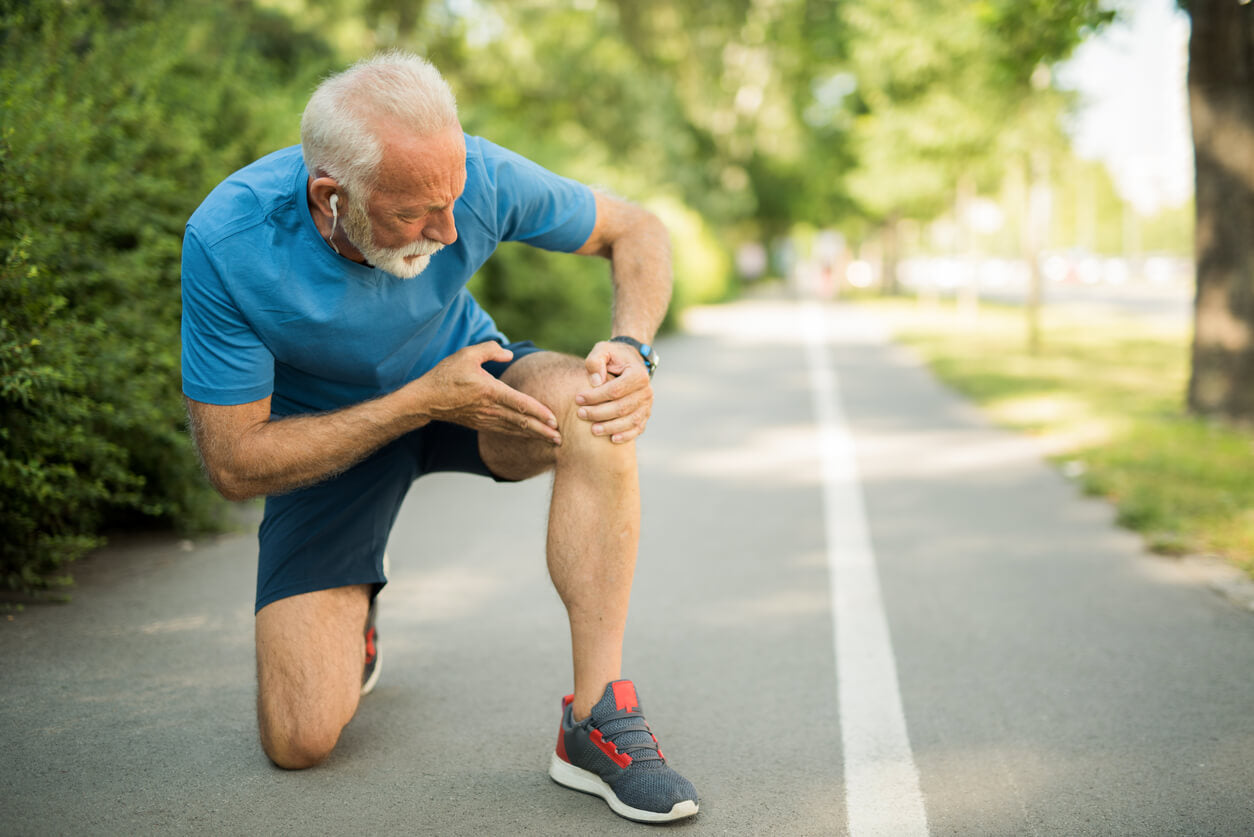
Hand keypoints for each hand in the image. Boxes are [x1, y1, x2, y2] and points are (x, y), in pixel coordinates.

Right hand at [415, 342, 560, 443]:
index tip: (554, 419)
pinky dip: (521, 435)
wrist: (426, 399)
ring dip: (535, 436)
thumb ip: (490, 350)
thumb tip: (509, 354)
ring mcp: (485, 419)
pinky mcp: (481, 424)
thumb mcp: (467, 354)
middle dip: (543, 431)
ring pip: (516, 429)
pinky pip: (505, 431)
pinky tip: (530, 436)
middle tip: (561, 438)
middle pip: (522, 422)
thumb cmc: (446, 374)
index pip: (520, 403)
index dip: (539, 412)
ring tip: (552, 442)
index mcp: (490, 390)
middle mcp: (490, 408)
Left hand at [576, 340, 653, 443]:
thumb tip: (595, 382)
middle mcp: (646, 391)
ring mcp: (647, 404)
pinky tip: (612, 439)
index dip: (595, 396)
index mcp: (638, 374)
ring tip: (592, 430)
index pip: (615, 390)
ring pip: (630, 421)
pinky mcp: (645, 414)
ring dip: (610, 427)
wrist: (630, 361)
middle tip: (580, 414)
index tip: (578, 398)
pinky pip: (638, 428)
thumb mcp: (602, 350)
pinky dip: (626, 435)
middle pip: (622, 407)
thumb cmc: (613, 356)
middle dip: (599, 413)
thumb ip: (596, 361)